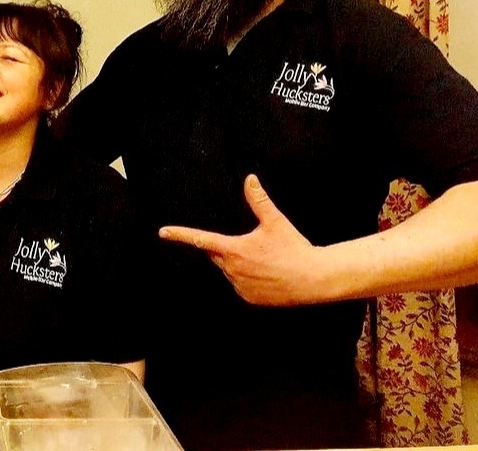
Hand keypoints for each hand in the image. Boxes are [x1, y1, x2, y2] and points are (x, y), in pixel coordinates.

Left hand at [158, 174, 324, 305]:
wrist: (314, 279)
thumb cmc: (293, 248)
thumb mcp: (275, 222)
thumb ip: (259, 200)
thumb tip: (250, 179)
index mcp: (233, 250)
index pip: (200, 240)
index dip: (180, 235)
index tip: (163, 232)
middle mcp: (231, 270)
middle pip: (217, 255)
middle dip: (227, 248)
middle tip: (253, 246)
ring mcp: (239, 286)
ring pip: (229, 271)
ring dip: (240, 264)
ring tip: (267, 261)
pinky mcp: (249, 298)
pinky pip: (241, 285)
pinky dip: (249, 279)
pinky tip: (269, 275)